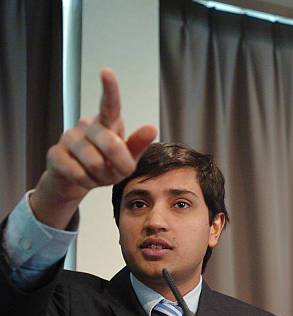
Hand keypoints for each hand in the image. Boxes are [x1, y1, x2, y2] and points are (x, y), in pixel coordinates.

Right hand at [30, 68, 156, 228]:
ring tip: (98, 175)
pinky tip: (83, 178)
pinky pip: (78, 174)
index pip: (110, 104)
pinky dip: (87, 183)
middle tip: (117, 174)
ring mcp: (68, 138)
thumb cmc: (105, 165)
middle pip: (111, 145)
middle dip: (120, 167)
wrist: (74, 181)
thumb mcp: (127, 158)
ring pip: (95, 163)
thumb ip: (138, 144)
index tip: (107, 72)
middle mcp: (86, 125)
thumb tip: (152, 128)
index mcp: (107, 123)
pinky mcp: (55, 154)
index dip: (109, 89)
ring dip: (102, 177)